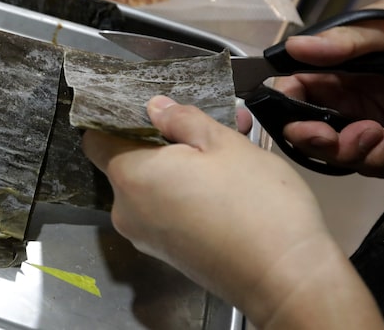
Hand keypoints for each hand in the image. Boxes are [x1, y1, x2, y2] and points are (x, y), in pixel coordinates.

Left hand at [82, 96, 383, 328]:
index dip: (116, 117)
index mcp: (131, 176)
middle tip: (207, 117)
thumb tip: (154, 108)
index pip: (96, 139)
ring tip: (233, 137)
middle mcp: (127, 210)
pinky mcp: (171, 253)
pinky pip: (170, 208)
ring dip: (185, 160)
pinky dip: (190, 188)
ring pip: (157, 184)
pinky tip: (230, 175)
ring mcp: (148, 237)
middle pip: (132, 161)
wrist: (286, 280)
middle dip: (165, 137)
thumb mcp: (223, 143)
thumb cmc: (254, 202)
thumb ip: (182, 120)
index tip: (145, 103)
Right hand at [275, 0, 383, 176]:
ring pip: (340, 155)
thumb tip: (293, 47)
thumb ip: (339, 43)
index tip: (319, 132)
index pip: (286, 100)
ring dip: (364, 156)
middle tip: (368, 135)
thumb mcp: (378, 27)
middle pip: (310, 138)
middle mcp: (328, 94)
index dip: (294, 122)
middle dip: (334, 147)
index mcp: (317, 68)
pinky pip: (370, 158)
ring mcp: (352, 114)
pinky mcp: (378, 128)